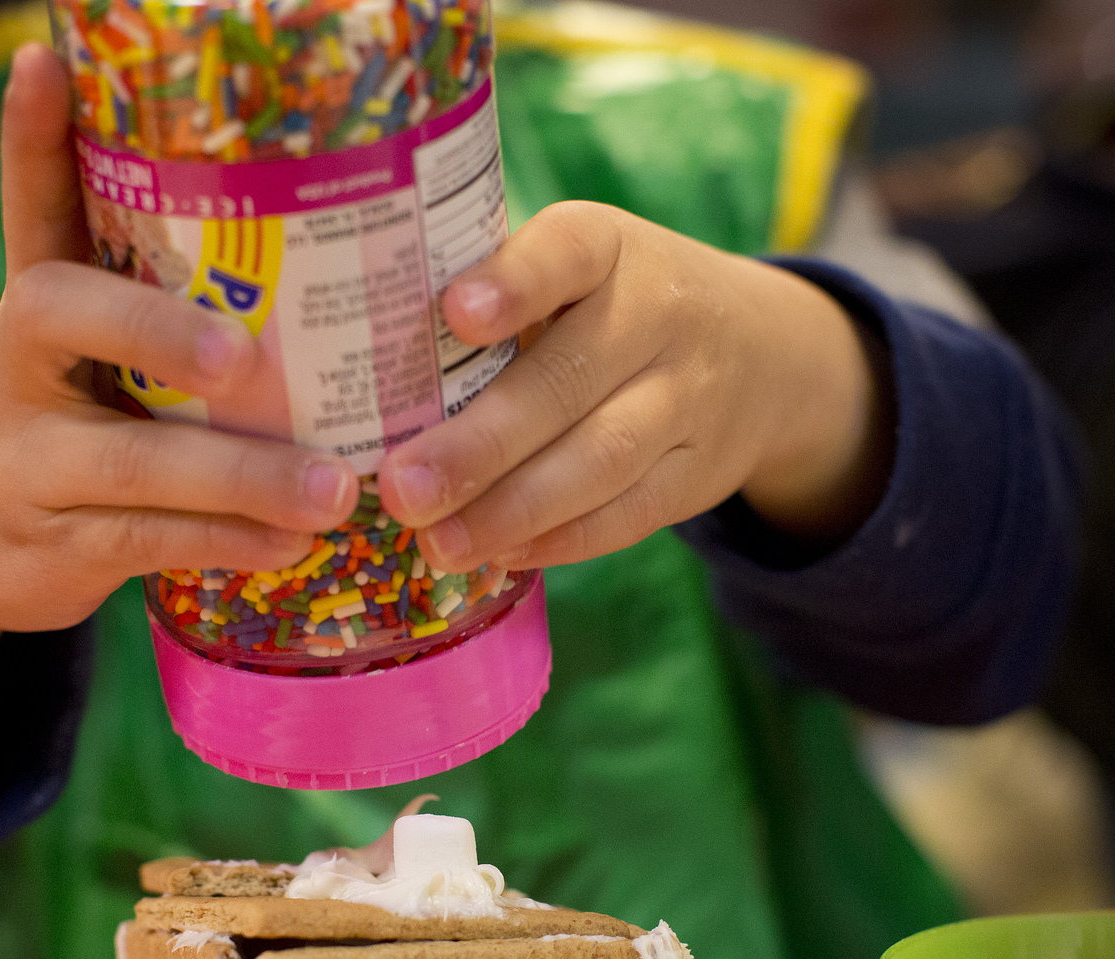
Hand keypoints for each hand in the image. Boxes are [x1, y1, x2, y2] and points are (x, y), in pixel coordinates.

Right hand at [0, 44, 357, 720]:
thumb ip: (138, 284)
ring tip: (334, 488)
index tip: (43, 67)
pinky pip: (146, 544)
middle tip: (245, 356)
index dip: (32, 141)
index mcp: (34, 307)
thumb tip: (240, 196)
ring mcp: (26, 465)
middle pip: (65, 320)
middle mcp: (13, 370)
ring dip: (238, 477)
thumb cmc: (60, 422)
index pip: (31, 210)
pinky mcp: (53, 548)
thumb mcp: (79, 349)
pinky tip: (292, 545)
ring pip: (129, 464)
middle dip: (159, 333)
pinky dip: (226, 543)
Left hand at [376, 201, 891, 572]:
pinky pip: (630, 514)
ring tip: (436, 542)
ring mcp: (690, 397)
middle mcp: (661, 313)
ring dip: (512, 509)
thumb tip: (351, 353)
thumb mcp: (572, 268)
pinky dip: (561, 541)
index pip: (568, 250)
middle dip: (481, 443)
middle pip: (570, 380)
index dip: (515, 282)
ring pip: (602, 458)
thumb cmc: (610, 305)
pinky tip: (498, 555)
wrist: (763, 353)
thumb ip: (488, 291)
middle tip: (401, 487)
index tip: (454, 313)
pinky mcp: (701, 471)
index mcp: (610, 247)